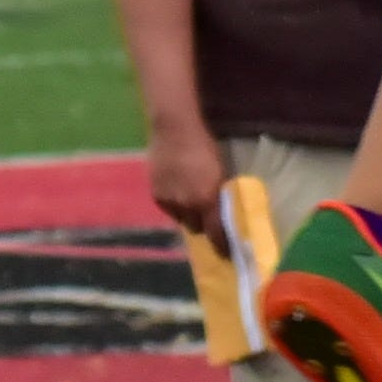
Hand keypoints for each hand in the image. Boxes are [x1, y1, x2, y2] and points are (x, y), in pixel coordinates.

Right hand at [147, 124, 229, 240]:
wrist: (174, 130)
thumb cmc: (204, 147)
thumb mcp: (220, 172)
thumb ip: (219, 196)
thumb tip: (222, 215)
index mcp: (207, 200)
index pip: (216, 233)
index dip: (221, 244)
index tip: (226, 251)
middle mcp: (187, 205)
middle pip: (196, 228)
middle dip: (202, 223)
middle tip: (205, 212)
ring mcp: (169, 201)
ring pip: (180, 219)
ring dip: (186, 213)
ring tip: (187, 196)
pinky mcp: (155, 195)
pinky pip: (167, 208)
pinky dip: (173, 203)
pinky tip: (175, 188)